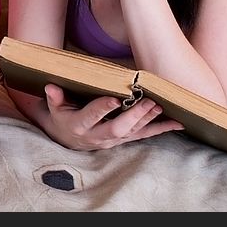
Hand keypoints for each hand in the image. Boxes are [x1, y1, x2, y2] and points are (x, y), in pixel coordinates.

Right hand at [40, 84, 182, 150]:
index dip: (103, 108)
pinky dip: (160, 129)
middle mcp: (97, 136)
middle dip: (134, 116)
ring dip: (148, 120)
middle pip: (118, 129)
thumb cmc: (62, 117)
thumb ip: (54, 98)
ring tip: (159, 106)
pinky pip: (143, 135)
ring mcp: (112, 140)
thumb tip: (50, 87)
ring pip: (133, 132)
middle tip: (148, 102)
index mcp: (79, 125)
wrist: (67, 139)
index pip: (92, 116)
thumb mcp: (54, 108)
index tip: (115, 99)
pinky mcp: (123, 140)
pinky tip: (176, 124)